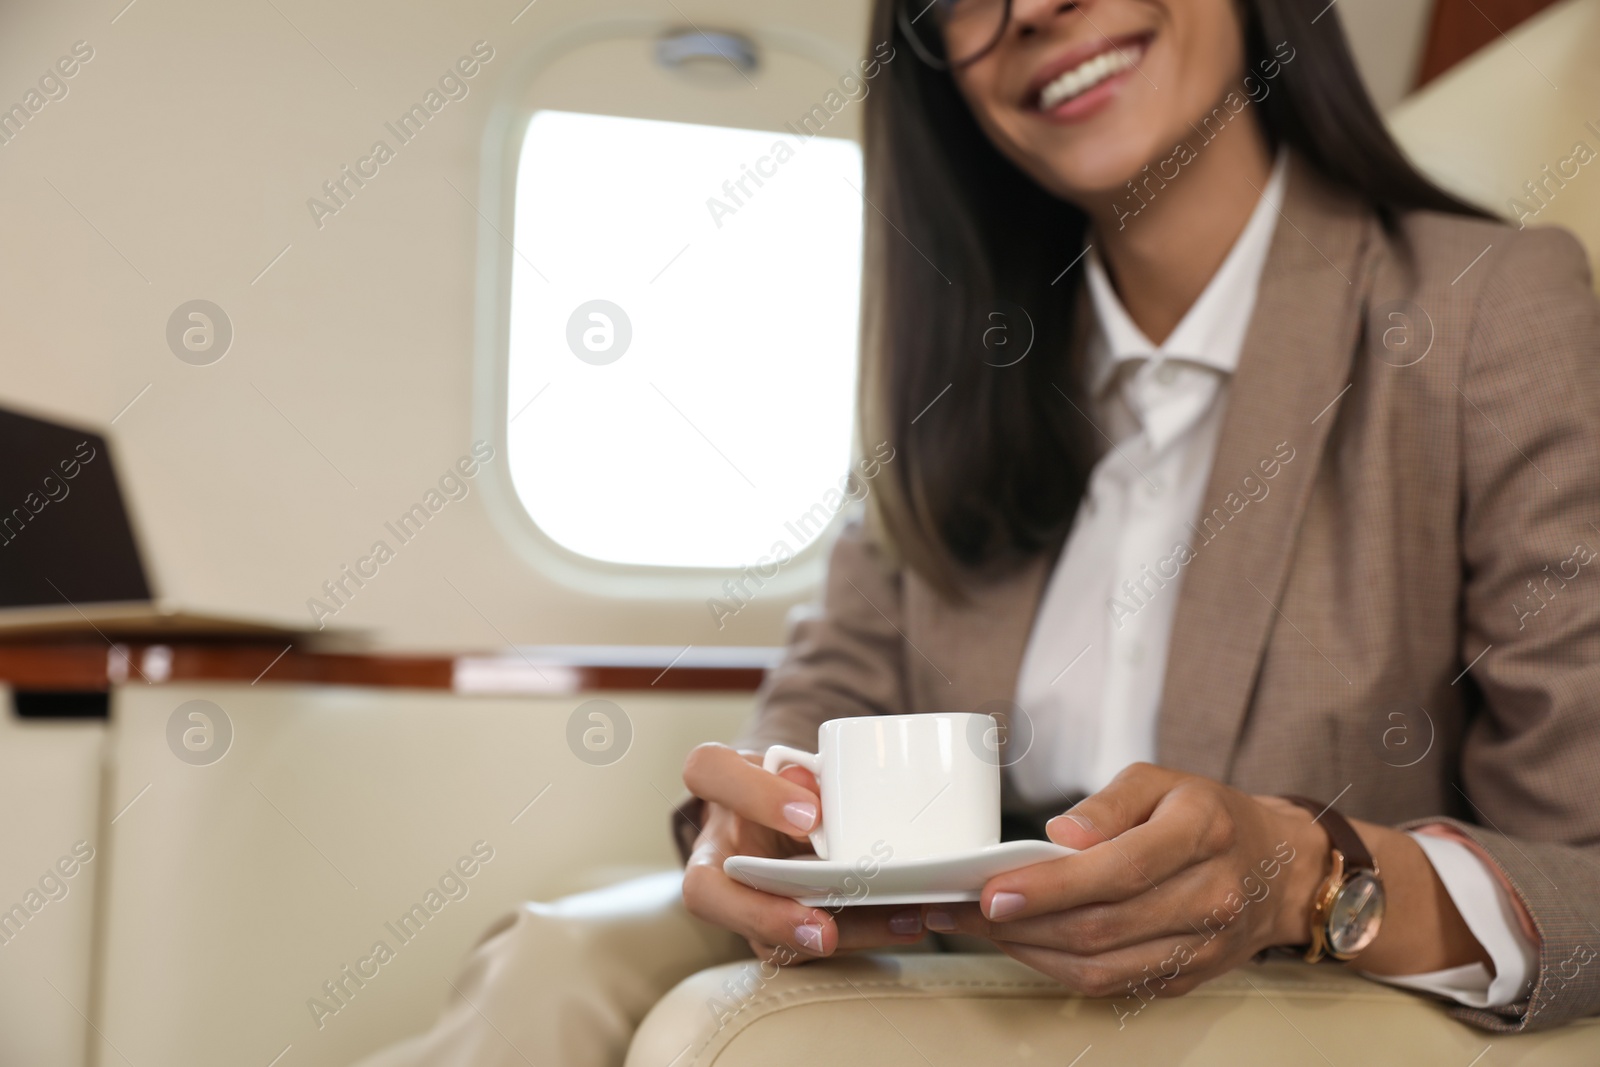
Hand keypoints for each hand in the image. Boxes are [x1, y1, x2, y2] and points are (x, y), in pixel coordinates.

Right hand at [680, 742, 928, 962]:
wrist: (778, 815)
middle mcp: (713, 853)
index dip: (754, 794)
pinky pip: (801, 949)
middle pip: (702, 892)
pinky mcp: (769, 931)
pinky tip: (901, 922)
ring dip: (834, 935)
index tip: (810, 815)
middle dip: (766, 917)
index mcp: (717, 788)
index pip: (707, 770)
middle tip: (825, 930)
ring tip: (896, 920)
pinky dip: (858, 937)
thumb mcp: (797, 766)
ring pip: (761, 937)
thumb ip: (804, 773)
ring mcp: (736, 901)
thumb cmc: (788, 785)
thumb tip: (818, 788)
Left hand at [923, 763, 1325, 1003]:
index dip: (1049, 886)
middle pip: (1100, 927)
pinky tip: (1025, 943)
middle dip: (1020, 924)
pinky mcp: (1186, 978)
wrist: (1280, 870)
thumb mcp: (1163, 780)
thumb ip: (1108, 804)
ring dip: (1030, 952)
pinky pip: (1111, 984)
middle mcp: (1207, 898)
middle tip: (962, 909)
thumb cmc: (1210, 816)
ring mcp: (1200, 948)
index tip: (994, 890)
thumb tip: (1059, 835)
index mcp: (1200, 834)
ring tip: (980, 926)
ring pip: (1100, 967)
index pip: (1116, 871)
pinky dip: (1058, 968)